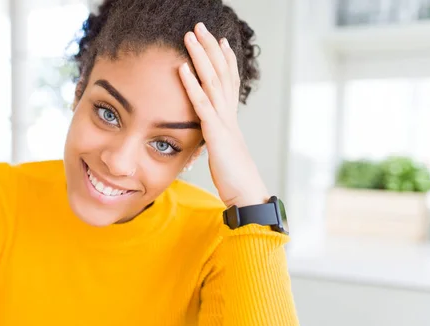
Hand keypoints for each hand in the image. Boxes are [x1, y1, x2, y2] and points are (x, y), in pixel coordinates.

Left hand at [179, 22, 268, 207]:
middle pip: (221, 72)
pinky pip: (202, 105)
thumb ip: (215, 137)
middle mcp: (229, 114)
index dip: (224, 59)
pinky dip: (192, 85)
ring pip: (213, 81)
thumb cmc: (234, 177)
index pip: (228, 81)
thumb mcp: (222, 151)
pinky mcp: (216, 134)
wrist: (246, 194)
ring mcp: (224, 121)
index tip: (218, 40)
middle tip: (201, 27)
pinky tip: (182, 68)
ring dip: (200, 57)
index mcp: (230, 117)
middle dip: (210, 48)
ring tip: (190, 36)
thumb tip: (210, 134)